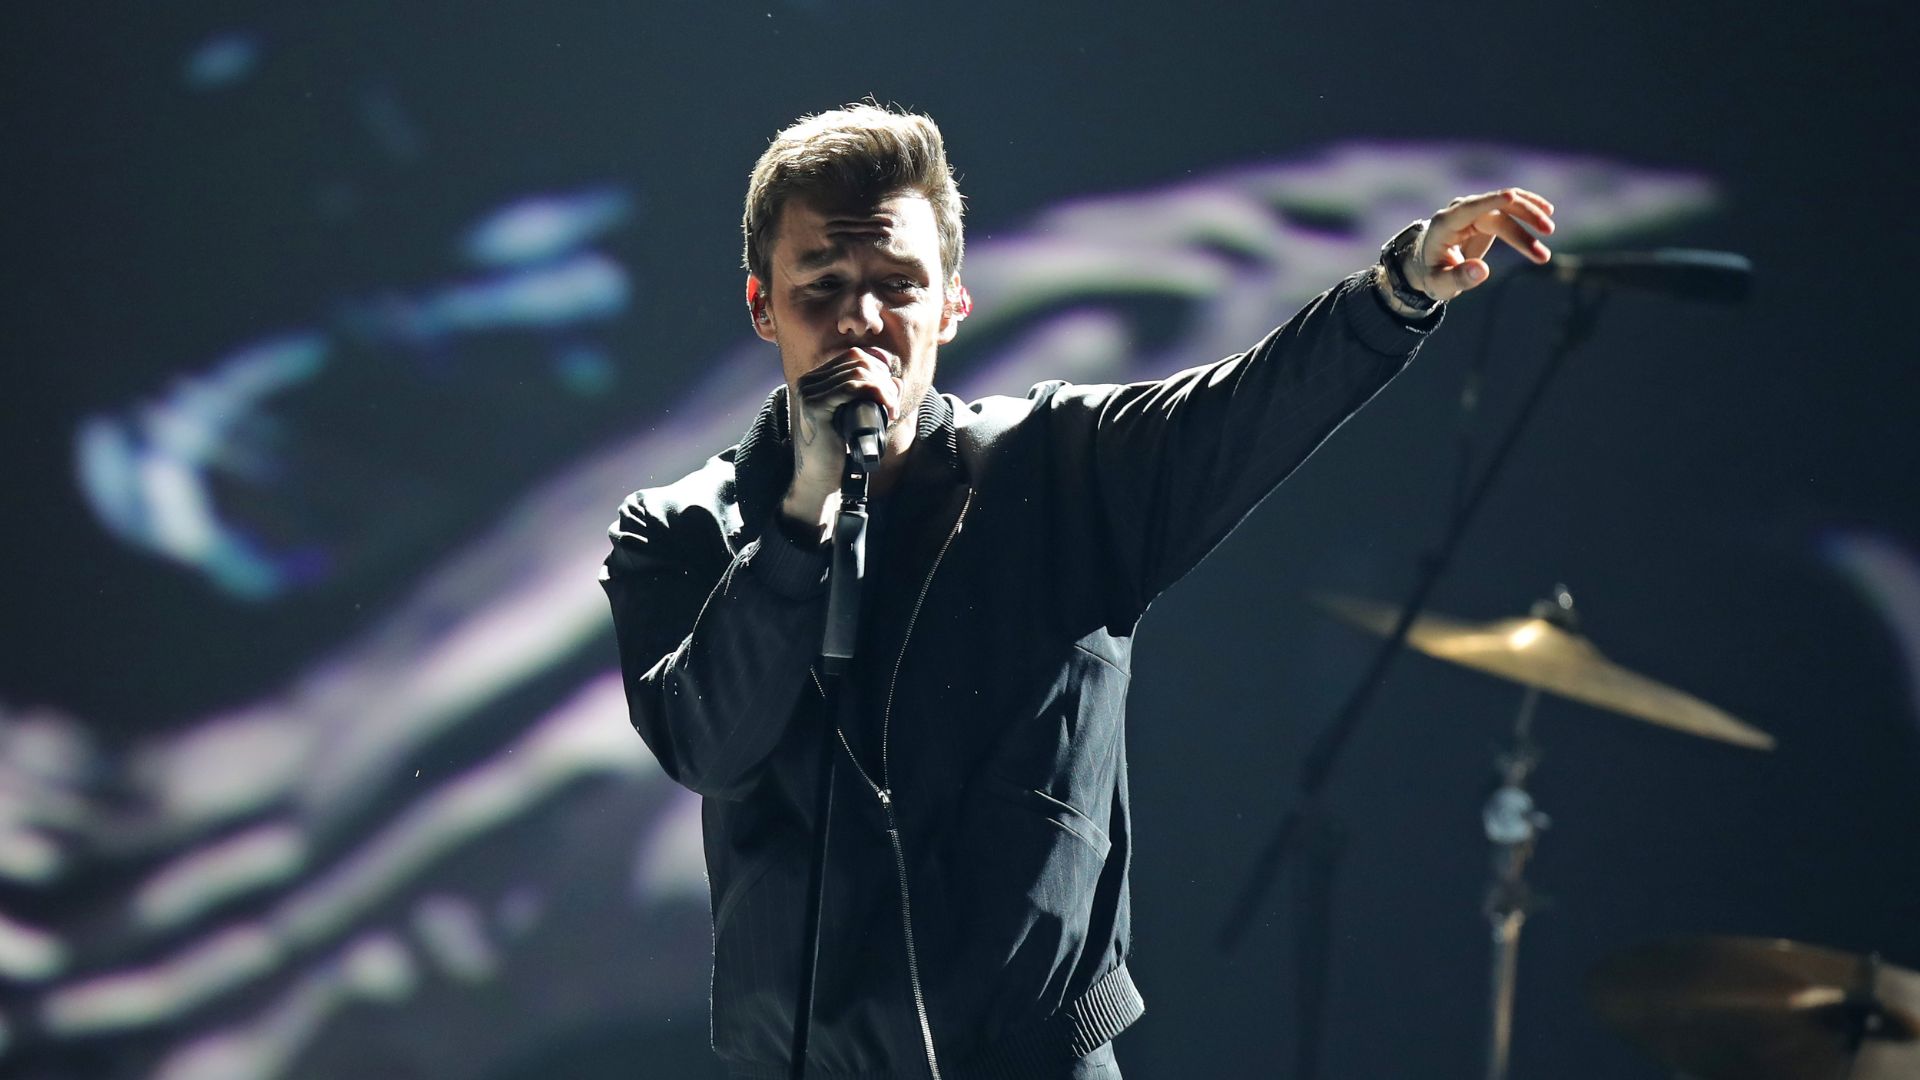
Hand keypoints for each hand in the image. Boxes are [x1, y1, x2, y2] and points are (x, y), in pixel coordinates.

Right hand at [781, 348, 900, 535]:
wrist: (820, 477)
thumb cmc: (839, 448)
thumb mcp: (857, 416)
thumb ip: (874, 396)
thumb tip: (896, 380)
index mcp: (815, 380)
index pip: (853, 357)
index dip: (878, 369)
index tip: (890, 395)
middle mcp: (808, 382)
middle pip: (858, 362)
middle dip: (884, 380)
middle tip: (893, 405)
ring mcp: (809, 392)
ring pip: (858, 373)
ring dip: (884, 389)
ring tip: (891, 410)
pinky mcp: (815, 406)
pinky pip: (852, 388)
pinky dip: (876, 393)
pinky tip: (887, 408)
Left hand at [1405, 188, 1555, 302]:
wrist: (1429, 263)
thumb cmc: (1433, 274)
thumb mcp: (1440, 284)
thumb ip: (1458, 278)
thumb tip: (1482, 271)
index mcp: (1445, 224)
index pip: (1469, 208)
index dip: (1490, 202)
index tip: (1511, 196)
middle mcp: (1460, 210)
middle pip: (1496, 211)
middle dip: (1522, 223)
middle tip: (1544, 244)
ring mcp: (1474, 208)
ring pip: (1507, 205)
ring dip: (1530, 215)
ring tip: (1550, 229)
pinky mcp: (1486, 211)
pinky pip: (1510, 204)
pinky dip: (1527, 206)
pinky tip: (1547, 211)